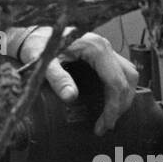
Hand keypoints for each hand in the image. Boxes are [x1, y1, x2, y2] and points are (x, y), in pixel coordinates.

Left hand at [16, 27, 139, 135]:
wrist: (34, 35)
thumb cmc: (38, 46)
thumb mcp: (44, 63)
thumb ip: (57, 78)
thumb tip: (71, 97)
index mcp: (95, 47)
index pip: (115, 81)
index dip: (113, 106)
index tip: (104, 125)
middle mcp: (105, 46)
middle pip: (127, 79)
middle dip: (120, 105)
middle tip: (105, 126)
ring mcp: (106, 49)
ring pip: (128, 75)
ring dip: (123, 98)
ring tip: (109, 118)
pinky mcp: (103, 55)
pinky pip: (121, 73)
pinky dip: (119, 90)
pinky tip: (108, 104)